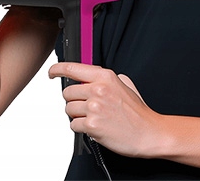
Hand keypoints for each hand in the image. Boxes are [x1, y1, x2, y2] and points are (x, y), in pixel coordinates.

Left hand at [48, 62, 162, 157]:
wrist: (147, 132)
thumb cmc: (136, 111)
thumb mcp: (124, 84)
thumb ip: (105, 79)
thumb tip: (88, 77)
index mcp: (105, 76)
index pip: (72, 68)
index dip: (57, 69)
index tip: (52, 72)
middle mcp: (98, 89)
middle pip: (67, 92)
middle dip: (74, 100)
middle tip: (88, 106)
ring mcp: (94, 107)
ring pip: (69, 109)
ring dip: (78, 115)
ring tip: (95, 117)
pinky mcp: (92, 125)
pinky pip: (73, 125)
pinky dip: (81, 128)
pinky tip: (95, 126)